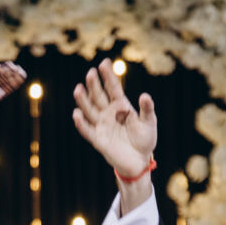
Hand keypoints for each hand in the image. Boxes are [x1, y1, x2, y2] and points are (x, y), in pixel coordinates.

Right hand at [71, 58, 156, 179]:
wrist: (139, 161)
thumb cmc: (145, 139)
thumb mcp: (149, 122)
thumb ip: (147, 109)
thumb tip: (144, 95)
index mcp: (121, 106)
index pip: (113, 88)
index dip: (108, 76)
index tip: (104, 63)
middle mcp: (108, 113)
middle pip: (98, 96)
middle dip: (94, 85)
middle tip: (90, 73)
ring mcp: (102, 125)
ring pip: (90, 110)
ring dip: (83, 101)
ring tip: (78, 89)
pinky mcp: (98, 140)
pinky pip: (88, 130)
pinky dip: (81, 123)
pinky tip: (76, 114)